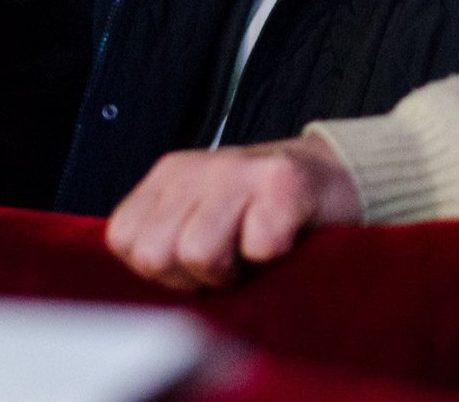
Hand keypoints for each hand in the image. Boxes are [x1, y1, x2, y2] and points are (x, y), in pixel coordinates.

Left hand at [105, 134, 362, 290]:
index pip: (124, 240)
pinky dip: (273, 256)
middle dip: (192, 275)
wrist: (334, 179)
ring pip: (198, 254)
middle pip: (154, 254)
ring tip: (252, 249)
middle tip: (228, 259)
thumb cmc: (263, 215)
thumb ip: (162, 240)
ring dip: (233, 269)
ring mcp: (239, 170)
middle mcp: (196, 167)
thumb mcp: (199, 219)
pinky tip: (282, 239)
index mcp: (168, 176)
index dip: (160, 269)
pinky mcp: (283, 183)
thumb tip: (139, 291)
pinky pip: (258, 247)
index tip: (197, 260)